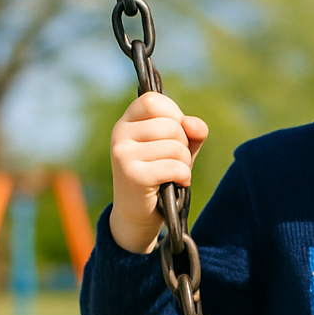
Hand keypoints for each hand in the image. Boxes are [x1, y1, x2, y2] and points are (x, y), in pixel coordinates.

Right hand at [109, 92, 208, 253]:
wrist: (138, 214)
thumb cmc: (160, 175)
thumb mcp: (178, 147)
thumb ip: (191, 132)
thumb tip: (193, 125)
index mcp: (127, 121)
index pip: (153, 100)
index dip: (174, 114)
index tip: (176, 133)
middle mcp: (120, 134)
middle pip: (171, 125)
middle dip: (184, 145)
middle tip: (174, 161)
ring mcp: (123, 154)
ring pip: (176, 147)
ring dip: (185, 164)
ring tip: (174, 174)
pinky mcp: (132, 175)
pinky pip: (174, 167)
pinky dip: (184, 177)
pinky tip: (177, 184)